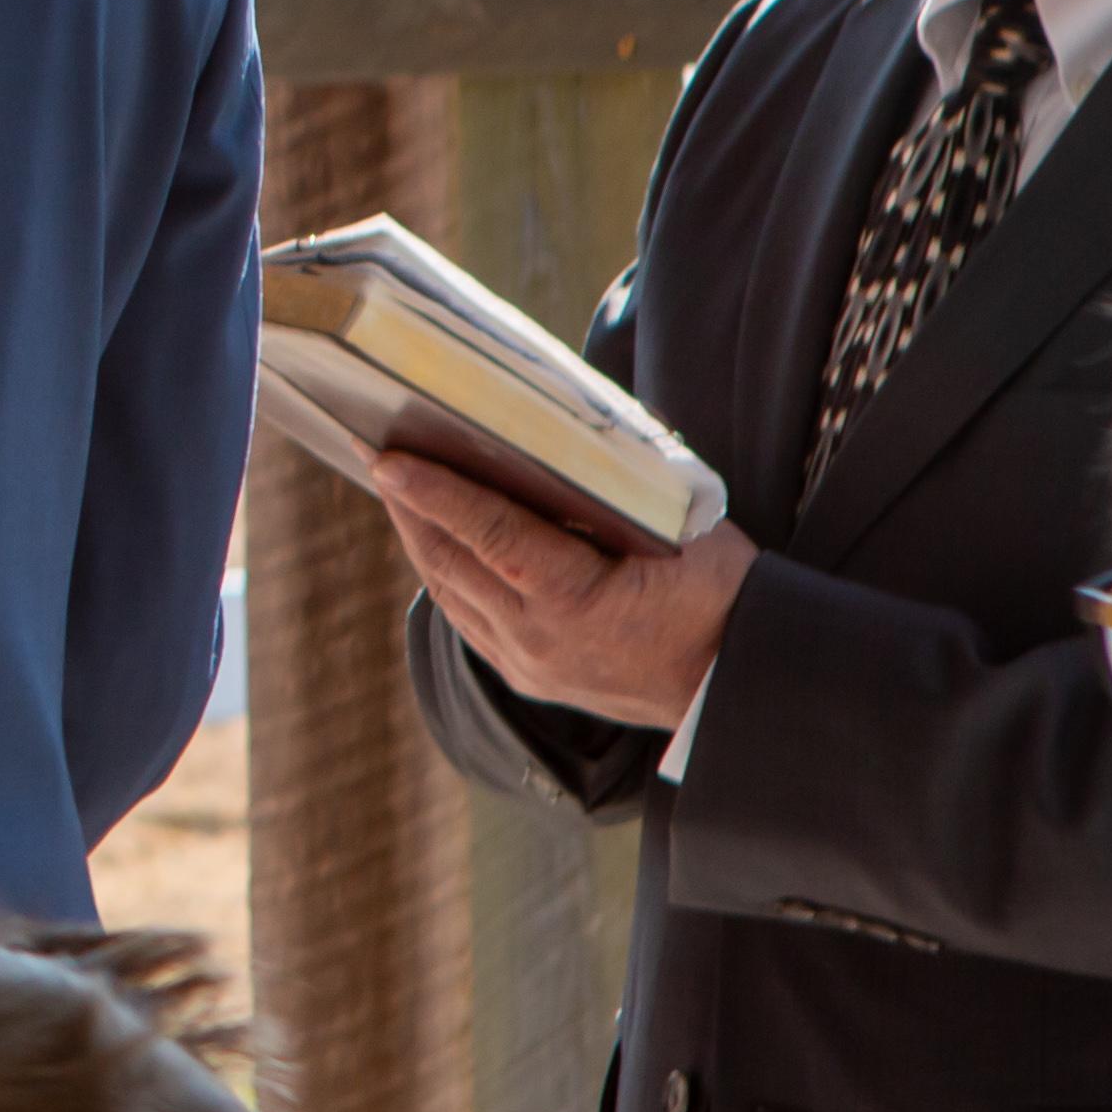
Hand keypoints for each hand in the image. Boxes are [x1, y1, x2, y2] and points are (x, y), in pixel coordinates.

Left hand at [377, 453, 753, 730]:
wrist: (739, 684)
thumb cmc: (723, 597)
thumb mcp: (687, 531)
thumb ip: (628, 485)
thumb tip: (578, 426)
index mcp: (577, 603)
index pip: (491, 536)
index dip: (437, 495)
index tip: (389, 460)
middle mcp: (538, 640)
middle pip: (452, 562)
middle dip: (408, 505)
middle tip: (371, 450)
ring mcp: (527, 663)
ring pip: (449, 590)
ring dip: (418, 536)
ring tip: (392, 485)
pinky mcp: (526, 675)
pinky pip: (465, 615)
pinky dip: (443, 570)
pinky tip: (430, 537)